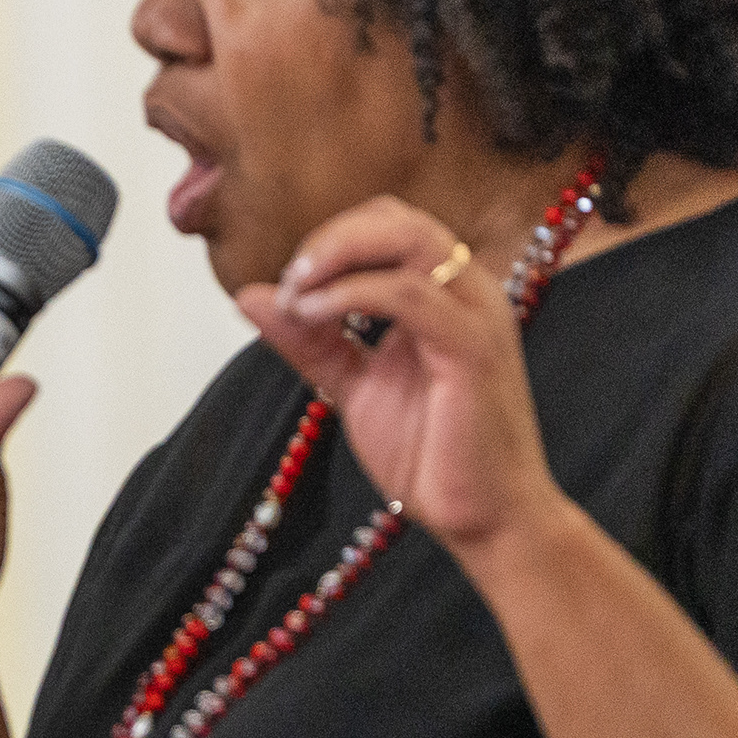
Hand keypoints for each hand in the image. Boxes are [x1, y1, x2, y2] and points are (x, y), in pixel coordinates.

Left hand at [237, 197, 556, 552]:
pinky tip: (315, 317)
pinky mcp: (474, 349)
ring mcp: (476, 315)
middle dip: (329, 239)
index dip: (332, 239)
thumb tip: (251, 295)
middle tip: (290, 282)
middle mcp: (467, 292)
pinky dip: (351, 294)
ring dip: (336, 258)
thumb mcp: (353, 387)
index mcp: (446, 294)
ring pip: (408, 239)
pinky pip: (408, 294)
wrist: (486, 519)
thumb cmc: (433, 454)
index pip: (389, 223)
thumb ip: (309, 340)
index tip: (290, 286)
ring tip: (296, 297)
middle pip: (396, 218)